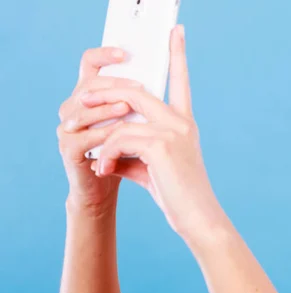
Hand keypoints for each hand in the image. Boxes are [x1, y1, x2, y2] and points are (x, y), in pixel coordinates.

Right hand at [57, 46, 142, 214]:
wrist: (106, 190)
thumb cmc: (125, 154)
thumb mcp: (138, 126)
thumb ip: (144, 105)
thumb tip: (169, 76)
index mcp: (92, 96)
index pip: (91, 64)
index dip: (105, 54)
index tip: (126, 52)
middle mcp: (74, 106)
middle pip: (90, 84)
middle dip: (116, 85)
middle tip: (139, 86)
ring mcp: (68, 126)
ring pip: (85, 110)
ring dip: (108, 109)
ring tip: (127, 109)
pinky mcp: (68, 148)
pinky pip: (84, 137)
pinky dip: (103, 135)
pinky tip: (117, 136)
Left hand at [84, 25, 223, 236]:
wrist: (197, 218)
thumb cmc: (177, 195)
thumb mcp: (152, 167)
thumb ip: (132, 149)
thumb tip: (104, 144)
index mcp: (184, 123)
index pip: (181, 80)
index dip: (178, 54)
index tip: (177, 31)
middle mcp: (181, 122)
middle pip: (136, 90)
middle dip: (103, 93)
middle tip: (81, 99)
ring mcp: (173, 131)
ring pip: (124, 115)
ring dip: (101, 134)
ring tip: (95, 159)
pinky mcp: (162, 145)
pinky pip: (121, 138)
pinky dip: (107, 154)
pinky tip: (104, 170)